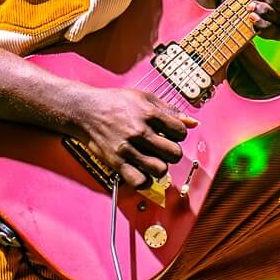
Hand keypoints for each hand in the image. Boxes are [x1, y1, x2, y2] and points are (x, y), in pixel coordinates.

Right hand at [69, 86, 196, 188]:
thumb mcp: (144, 97)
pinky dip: (145, 181)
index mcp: (148, 114)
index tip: (169, 134)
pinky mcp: (116, 162)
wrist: (85, 110)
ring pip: (160, 169)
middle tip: (163, 149)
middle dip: (172, 153)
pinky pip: (139, 181)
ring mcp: (127, 148)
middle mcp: (139, 132)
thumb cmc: (115, 102)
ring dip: (160, 167)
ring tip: (152, 160)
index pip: (180, 132)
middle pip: (174, 154)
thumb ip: (170, 110)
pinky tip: (142, 171)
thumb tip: (193, 122)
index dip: (178, 134)